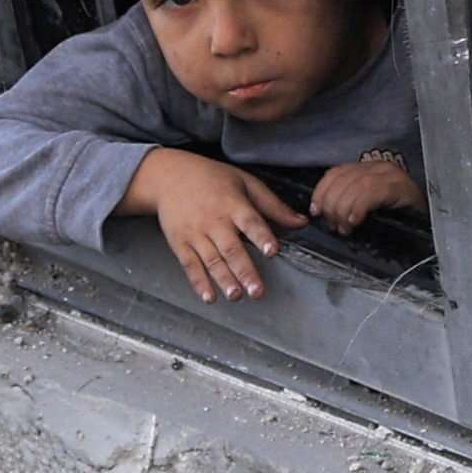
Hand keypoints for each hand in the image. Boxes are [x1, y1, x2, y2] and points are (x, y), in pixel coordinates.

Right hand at [120, 148, 307, 303]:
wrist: (169, 176)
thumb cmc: (212, 178)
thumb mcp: (245, 183)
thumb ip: (274, 205)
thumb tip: (302, 222)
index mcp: (233, 203)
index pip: (250, 222)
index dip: (261, 236)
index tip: (272, 250)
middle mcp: (214, 220)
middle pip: (231, 248)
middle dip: (245, 271)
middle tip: (257, 290)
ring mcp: (195, 233)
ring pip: (212, 260)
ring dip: (224, 280)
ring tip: (236, 295)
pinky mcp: (179, 243)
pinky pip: (190, 265)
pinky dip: (198, 282)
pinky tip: (209, 296)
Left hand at [308, 156, 424, 234]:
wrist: (430, 224)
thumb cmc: (398, 218)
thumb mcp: (368, 207)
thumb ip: (349, 203)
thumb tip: (323, 213)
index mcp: (367, 169)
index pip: (336, 172)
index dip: (321, 191)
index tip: (314, 210)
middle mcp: (378, 167)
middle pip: (343, 179)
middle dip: (332, 204)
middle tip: (334, 226)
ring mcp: (392, 175)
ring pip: (357, 185)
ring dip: (344, 209)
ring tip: (345, 228)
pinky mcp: (402, 187)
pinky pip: (374, 192)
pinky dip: (360, 207)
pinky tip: (356, 220)